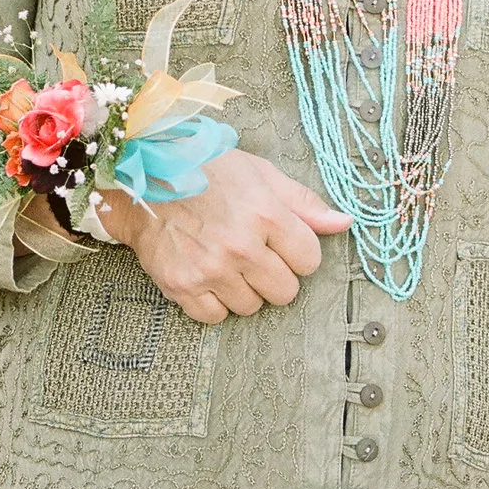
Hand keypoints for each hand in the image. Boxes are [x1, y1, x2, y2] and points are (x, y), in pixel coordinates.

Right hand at [89, 149, 353, 324]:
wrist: (144, 179)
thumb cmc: (207, 171)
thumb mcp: (261, 174)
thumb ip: (304, 202)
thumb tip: (344, 222)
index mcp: (266, 215)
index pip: (309, 260)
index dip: (298, 253)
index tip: (281, 244)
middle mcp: (241, 246)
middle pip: (285, 292)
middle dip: (275, 276)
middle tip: (254, 256)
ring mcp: (210, 269)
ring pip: (251, 307)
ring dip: (244, 290)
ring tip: (227, 262)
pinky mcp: (182, 286)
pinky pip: (215, 317)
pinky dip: (214, 303)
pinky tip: (207, 277)